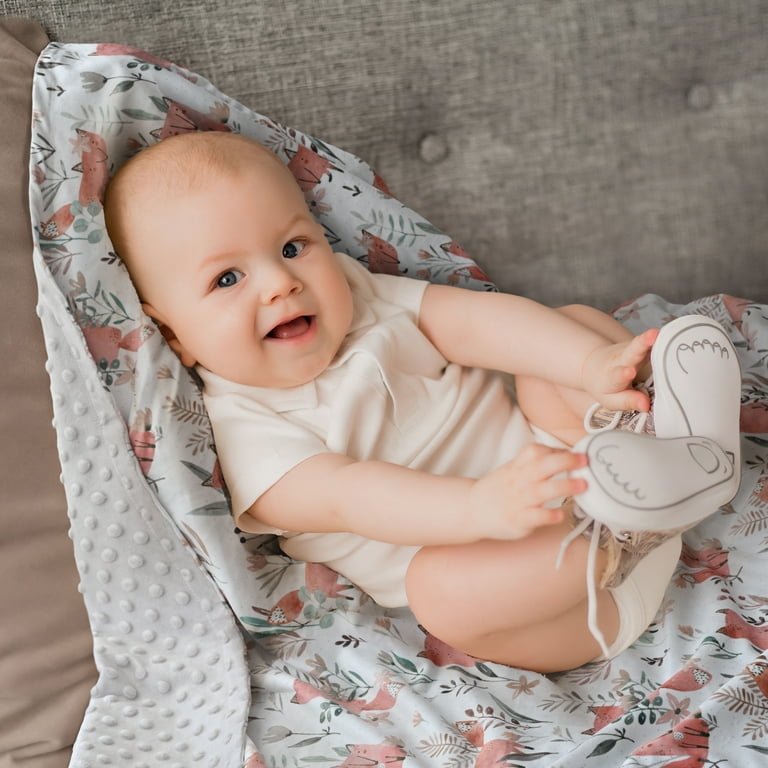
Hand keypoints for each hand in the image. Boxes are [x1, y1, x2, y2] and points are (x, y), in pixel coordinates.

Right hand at [467, 443, 587, 540]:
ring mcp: (518, 501)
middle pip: (542, 465)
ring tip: (582, 485)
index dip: (555, 450)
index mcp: (516, 468)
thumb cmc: (495, 492)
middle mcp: (518, 482)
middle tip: (584, 461)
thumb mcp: (509, 471)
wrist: (471, 510)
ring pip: (543, 490)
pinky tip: (561, 515)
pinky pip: (536, 516)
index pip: (534, 451)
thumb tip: (561, 456)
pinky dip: (550, 515)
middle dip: (566, 461)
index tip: (572, 452)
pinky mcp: (519, 520)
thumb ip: (531, 464)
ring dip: (565, 486)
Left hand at [580, 328, 658, 411]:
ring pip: (643, 342)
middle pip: (633, 350)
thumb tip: (646, 405)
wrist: (598, 366)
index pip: (619, 374)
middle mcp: (623, 359)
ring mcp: (633, 350)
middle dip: (642, 343)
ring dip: (656, 337)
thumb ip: (628, 402)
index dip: (624, 373)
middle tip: (653, 335)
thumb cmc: (607, 386)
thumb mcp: (611, 400)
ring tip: (666, 333)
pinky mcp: (642, 345)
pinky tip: (676, 334)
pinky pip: (654, 341)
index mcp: (614, 376)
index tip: (629, 372)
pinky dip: (664, 339)